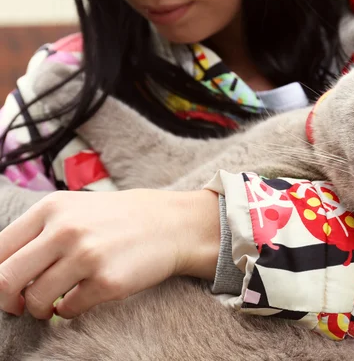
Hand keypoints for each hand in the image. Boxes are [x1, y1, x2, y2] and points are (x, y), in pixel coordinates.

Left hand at [0, 189, 219, 319]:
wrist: (171, 224)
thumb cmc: (120, 219)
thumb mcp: (76, 209)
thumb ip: (39, 231)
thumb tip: (4, 268)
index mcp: (51, 208)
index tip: (8, 287)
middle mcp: (65, 230)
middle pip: (6, 280)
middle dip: (9, 301)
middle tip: (21, 305)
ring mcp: (87, 256)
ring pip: (36, 300)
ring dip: (40, 309)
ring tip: (54, 304)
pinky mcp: (107, 282)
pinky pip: (69, 310)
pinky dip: (70, 311)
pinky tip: (83, 298)